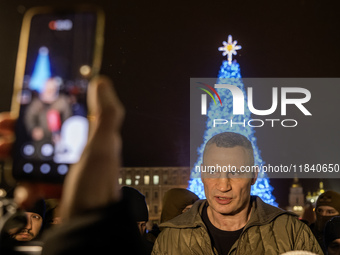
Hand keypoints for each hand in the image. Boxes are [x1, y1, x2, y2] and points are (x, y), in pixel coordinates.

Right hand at [0, 76, 123, 216]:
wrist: (89, 225)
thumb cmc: (98, 186)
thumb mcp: (104, 145)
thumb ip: (106, 114)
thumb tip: (102, 82)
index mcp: (90, 138)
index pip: (62, 115)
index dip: (41, 109)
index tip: (21, 106)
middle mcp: (79, 152)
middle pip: (44, 135)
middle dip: (20, 133)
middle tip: (3, 133)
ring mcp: (66, 170)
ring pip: (34, 157)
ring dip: (15, 157)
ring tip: (2, 153)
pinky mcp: (56, 188)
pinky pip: (34, 182)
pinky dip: (26, 185)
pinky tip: (27, 191)